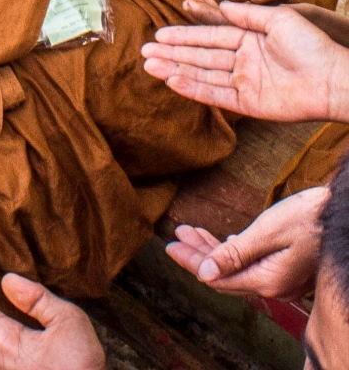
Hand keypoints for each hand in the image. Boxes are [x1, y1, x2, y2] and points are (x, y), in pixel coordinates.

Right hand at [141, 0, 348, 120]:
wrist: (334, 78)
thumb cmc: (312, 45)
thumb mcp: (278, 18)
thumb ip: (246, 14)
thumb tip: (221, 6)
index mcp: (248, 40)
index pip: (208, 36)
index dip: (183, 35)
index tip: (158, 34)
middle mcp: (242, 61)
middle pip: (200, 57)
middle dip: (172, 54)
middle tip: (144, 52)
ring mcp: (244, 83)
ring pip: (202, 75)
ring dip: (175, 70)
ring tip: (149, 66)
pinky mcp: (249, 104)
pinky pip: (215, 95)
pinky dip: (193, 88)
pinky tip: (172, 81)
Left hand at [165, 187, 326, 298]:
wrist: (341, 216)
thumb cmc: (308, 218)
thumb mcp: (267, 232)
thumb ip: (235, 254)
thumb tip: (205, 273)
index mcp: (267, 280)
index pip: (217, 278)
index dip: (192, 262)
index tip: (169, 247)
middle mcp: (273, 286)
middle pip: (225, 275)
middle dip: (198, 256)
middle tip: (175, 237)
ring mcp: (281, 280)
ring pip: (236, 269)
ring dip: (211, 251)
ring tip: (188, 232)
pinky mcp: (285, 269)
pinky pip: (250, 264)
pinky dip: (230, 250)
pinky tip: (219, 241)